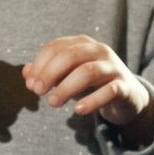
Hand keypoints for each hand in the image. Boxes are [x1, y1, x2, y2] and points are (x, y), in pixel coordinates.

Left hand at [23, 35, 153, 145]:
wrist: (128, 97)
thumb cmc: (92, 84)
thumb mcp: (67, 76)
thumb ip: (47, 73)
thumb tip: (26, 73)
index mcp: (82, 44)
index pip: (55, 48)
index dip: (39, 65)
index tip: (30, 84)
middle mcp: (99, 51)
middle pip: (70, 56)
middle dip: (49, 73)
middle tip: (37, 92)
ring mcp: (113, 67)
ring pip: (87, 72)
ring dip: (66, 87)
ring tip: (52, 103)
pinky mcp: (125, 86)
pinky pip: (109, 91)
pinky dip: (92, 101)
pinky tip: (77, 110)